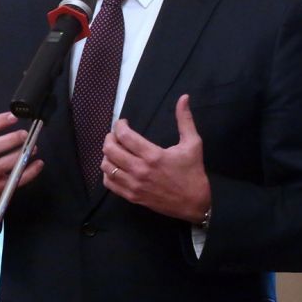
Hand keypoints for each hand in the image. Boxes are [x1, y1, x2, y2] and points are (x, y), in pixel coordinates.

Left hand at [100, 94, 210, 222]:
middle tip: (115, 135)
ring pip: (106, 166)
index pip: (124, 136)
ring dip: (107, 155)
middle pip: (110, 150)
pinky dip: (108, 173)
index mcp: (153, 155)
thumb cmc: (193, 173)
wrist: (195, 204)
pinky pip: (109, 183)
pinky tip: (116, 167)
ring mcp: (134, 185)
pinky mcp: (131, 196)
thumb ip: (185, 120)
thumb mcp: (193, 144)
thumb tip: (184, 97)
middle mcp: (140, 170)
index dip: (119, 125)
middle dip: (109, 138)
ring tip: (116, 150)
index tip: (123, 123)